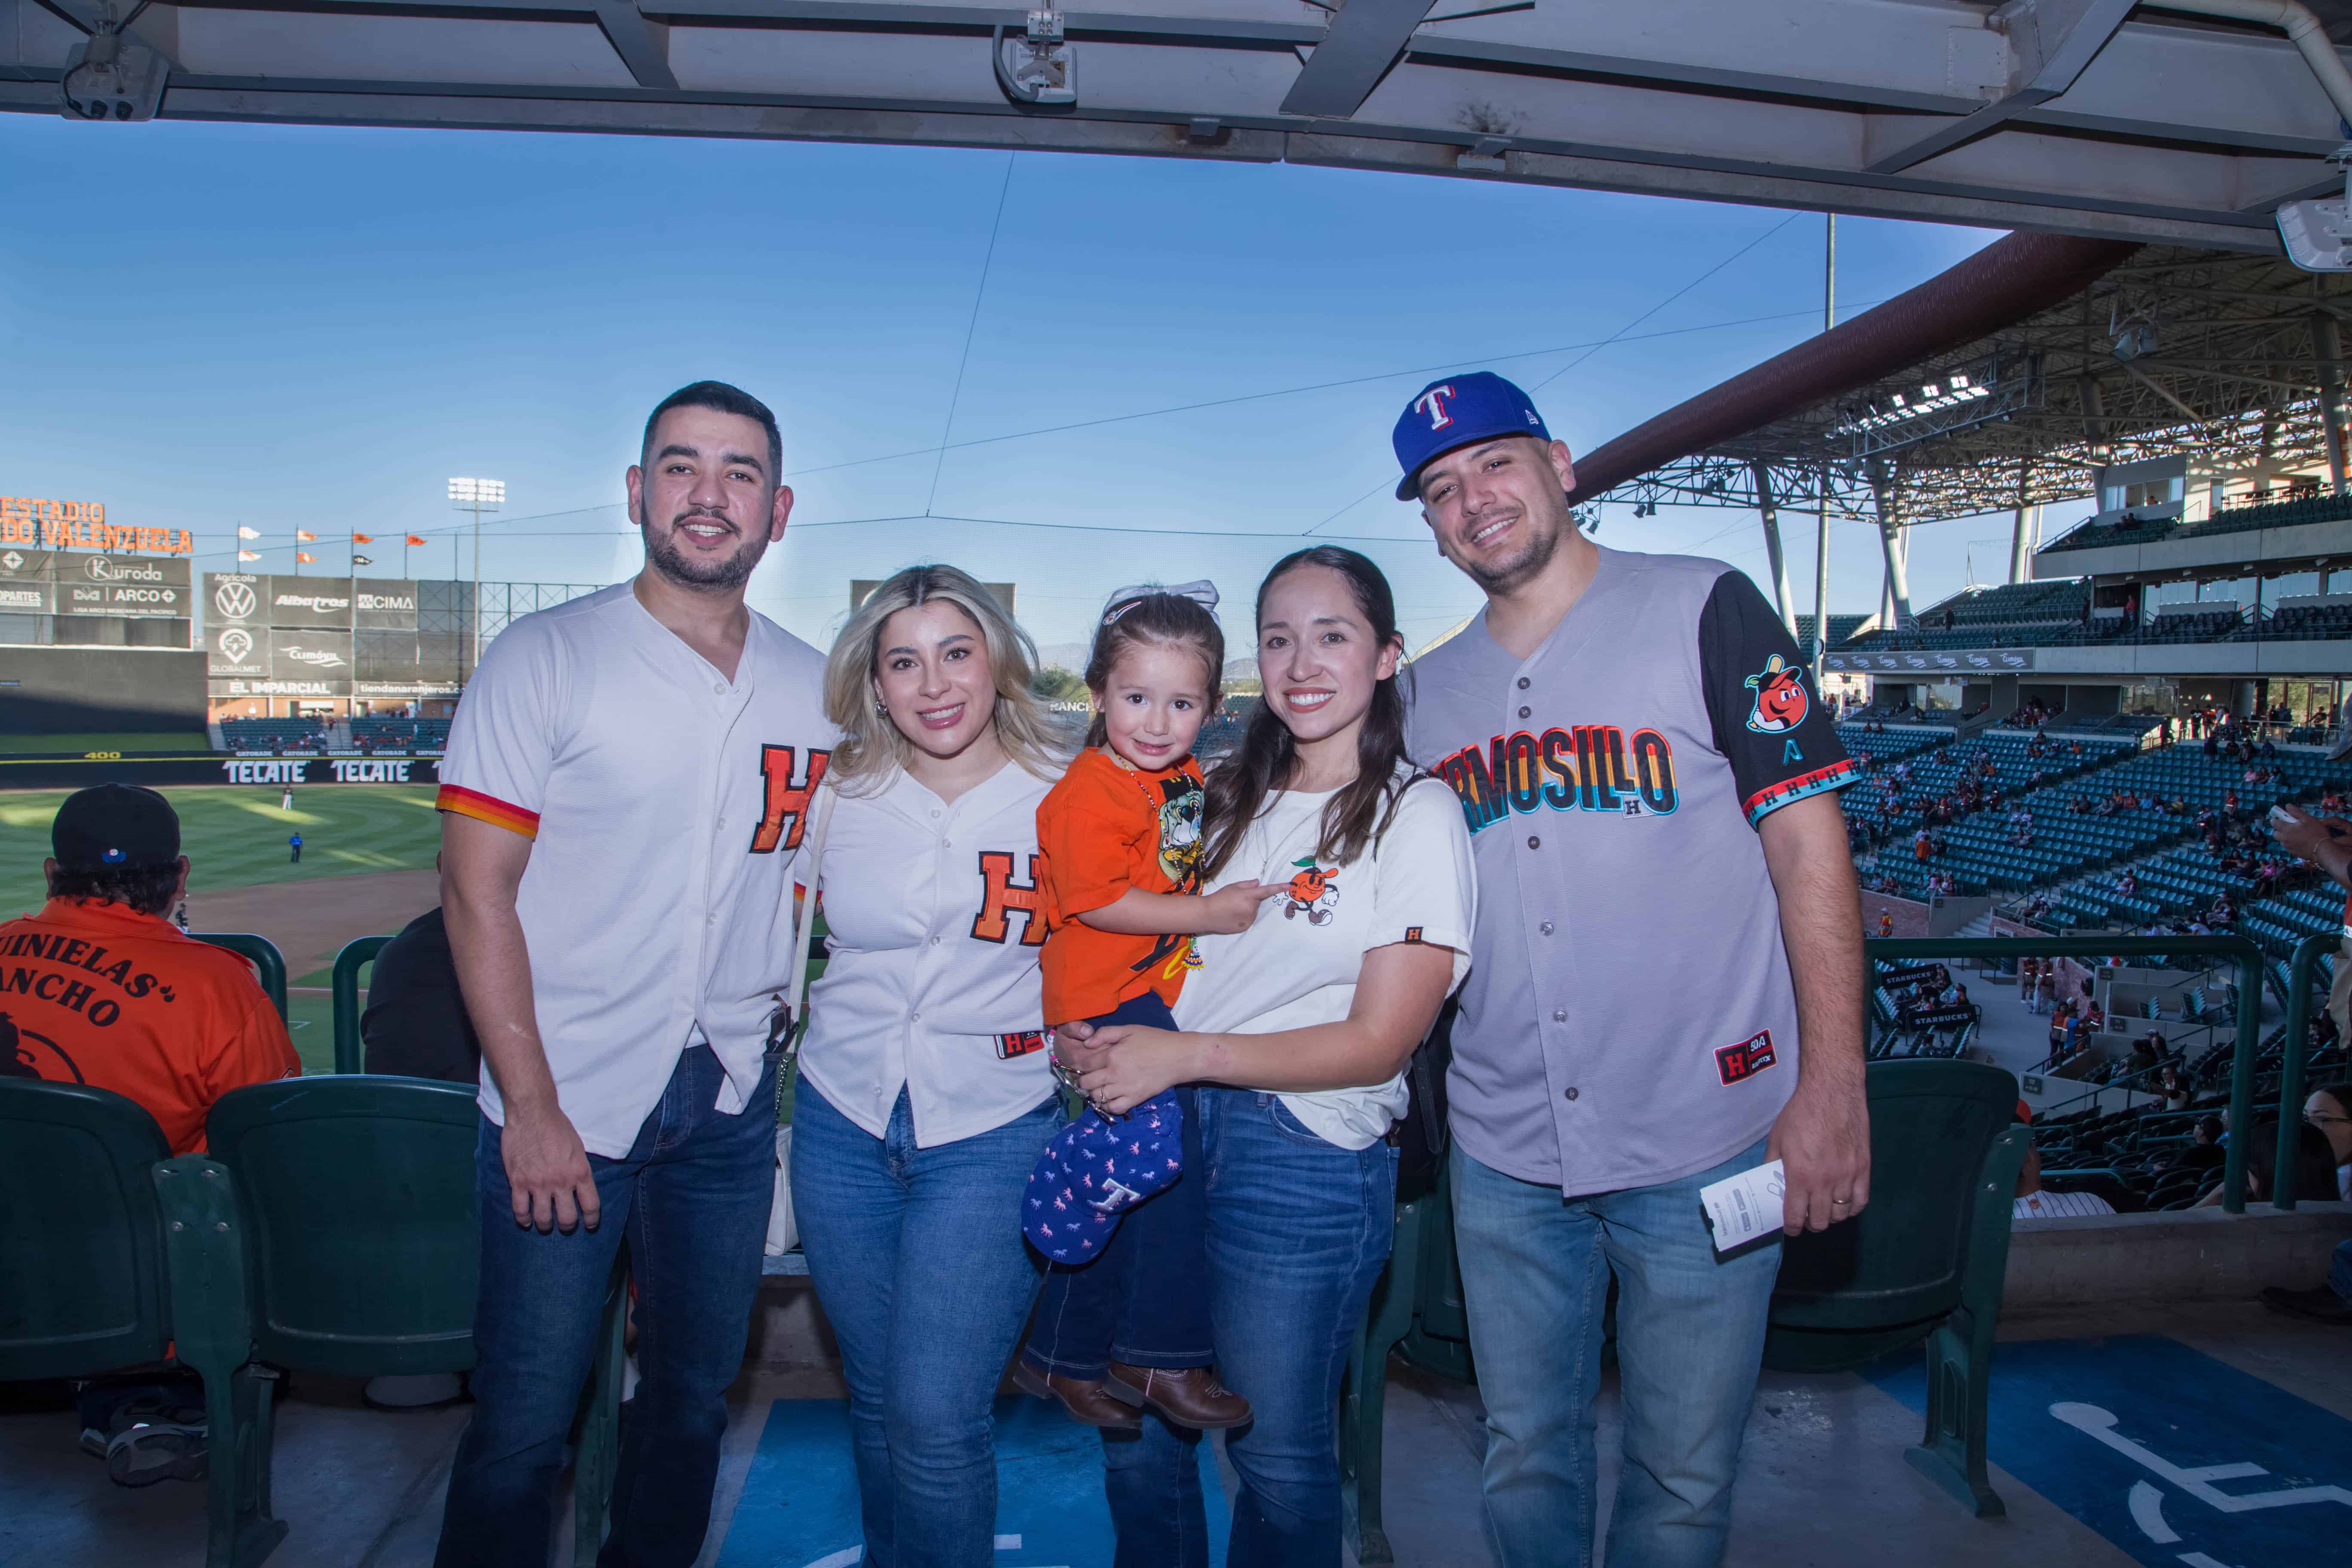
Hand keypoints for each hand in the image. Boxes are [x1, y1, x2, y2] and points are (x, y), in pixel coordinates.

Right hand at [501, 1103, 600, 1233]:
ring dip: (545, 1225)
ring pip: (543, 1219)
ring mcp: (538, 1184)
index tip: (590, 1225)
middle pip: (567, 1218)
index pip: (591, 1206)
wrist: (532, 1113)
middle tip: (565, 1225)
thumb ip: (579, 1171)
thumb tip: (579, 1189)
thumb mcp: (578, 1149)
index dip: (592, 1220)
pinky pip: (520, 1210)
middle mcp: (561, 1182)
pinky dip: (523, 1219)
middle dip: (567, 1226)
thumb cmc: (558, 1126)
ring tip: (545, 1224)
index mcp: (580, 1172)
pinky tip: (525, 1220)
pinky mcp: (518, 1182)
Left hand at [1072, 1023, 1202, 1116]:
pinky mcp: (1135, 1099)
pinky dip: (1107, 1105)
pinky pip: (1113, 1108)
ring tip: (1097, 1088)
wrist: (1179, 1057)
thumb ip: (1105, 1034)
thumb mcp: (1129, 1030)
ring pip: (1097, 1097)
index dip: (1078, 1067)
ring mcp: (1124, 1088)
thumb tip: (1087, 1044)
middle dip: (1082, 1081)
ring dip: (1093, 1093)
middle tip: (1087, 1078)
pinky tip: (1110, 1098)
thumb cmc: (1155, 1040)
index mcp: (1111, 1055)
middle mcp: (1114, 1073)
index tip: (1080, 1067)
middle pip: (1086, 1083)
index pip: (1084, 1065)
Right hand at [1196, 880, 1284, 934]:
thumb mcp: (1233, 886)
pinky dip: (1244, 917)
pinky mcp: (1246, 926)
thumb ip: (1248, 884)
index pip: (1267, 891)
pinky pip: (1250, 919)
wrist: (1207, 914)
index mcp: (1249, 895)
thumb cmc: (1219, 897)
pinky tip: (1233, 916)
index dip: (1279, 888)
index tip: (1290, 886)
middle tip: (1236, 900)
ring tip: (1233, 909)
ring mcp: (1249, 918)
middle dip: (1250, 900)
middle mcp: (1251, 908)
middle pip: (1257, 902)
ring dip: (1247, 909)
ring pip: (1254, 911)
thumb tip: (1258, 883)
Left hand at [1767, 1075, 1869, 1234]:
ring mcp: (1848, 1176)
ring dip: (1830, 1217)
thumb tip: (1771, 1183)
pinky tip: (1844, 1204)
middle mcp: (1825, 1182)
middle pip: (1820, 1221)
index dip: (1791, 1228)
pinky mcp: (1864, 1168)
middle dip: (1810, 1224)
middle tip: (1805, 1217)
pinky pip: (1861, 1201)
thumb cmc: (1800, 1113)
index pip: (1795, 1216)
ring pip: (1841, 1215)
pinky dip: (1852, 1208)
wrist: (1832, 1092)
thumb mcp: (1777, 1139)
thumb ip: (1773, 1164)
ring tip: (1824, 1209)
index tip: (1790, 1228)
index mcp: (1800, 1176)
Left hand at [2265, 806, 2347, 859]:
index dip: (2276, 819)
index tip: (2279, 817)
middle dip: (2279, 829)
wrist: (2322, 849)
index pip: (2274, 823)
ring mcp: (2288, 847)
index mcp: (2286, 829)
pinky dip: (2290, 843)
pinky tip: (2299, 841)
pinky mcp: (2293, 853)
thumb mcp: (2308, 819)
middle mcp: (2284, 839)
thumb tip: (2287, 806)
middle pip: (2275, 833)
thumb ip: (2296, 812)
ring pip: (2281, 841)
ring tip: (2295, 834)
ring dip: (2284, 837)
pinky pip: (2288, 847)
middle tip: (2288, 826)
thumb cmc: (2316, 832)